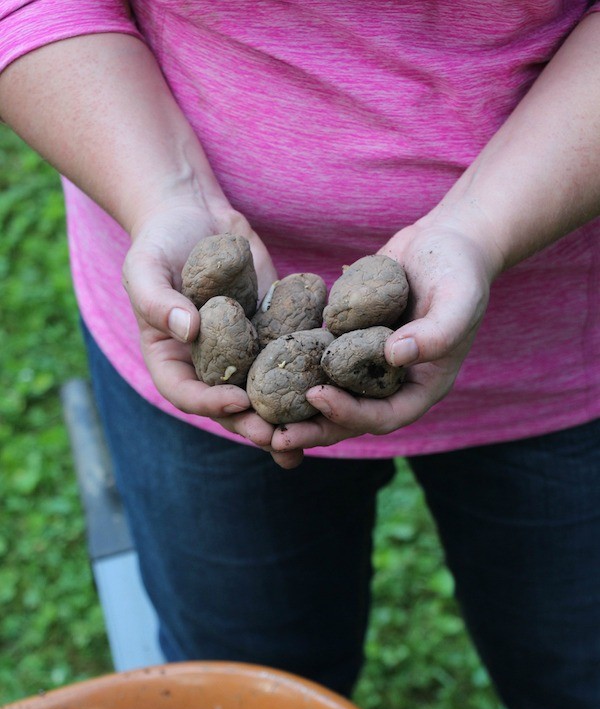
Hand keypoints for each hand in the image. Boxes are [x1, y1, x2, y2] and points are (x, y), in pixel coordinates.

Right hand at [122, 197, 304, 464]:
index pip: (185, 394)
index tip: (238, 402)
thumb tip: (189, 329)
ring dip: (287, 416)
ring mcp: (241, 353)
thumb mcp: (145, 267)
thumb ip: (158, 301)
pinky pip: (288, 359)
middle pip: (229, 406)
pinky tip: (337, 389)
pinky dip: (310, 377)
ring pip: (264, 392)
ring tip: (314, 432)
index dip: (210, 404)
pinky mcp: (270, 334)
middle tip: (281, 438)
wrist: (194, 216)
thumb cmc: (159, 241)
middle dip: (255, 424)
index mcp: (170, 359)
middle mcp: (206, 365)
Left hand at [270, 215, 502, 454]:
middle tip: (272, 433)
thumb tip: (393, 355)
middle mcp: (391, 384)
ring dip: (294, 408)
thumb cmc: (461, 270)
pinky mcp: (346, 343)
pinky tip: (257, 368)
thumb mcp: (459, 300)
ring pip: (328, 396)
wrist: (446, 241)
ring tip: (255, 412)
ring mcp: (366, 366)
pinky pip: (316, 362)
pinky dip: (291, 368)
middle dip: (311, 428)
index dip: (350, 414)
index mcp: (421, 387)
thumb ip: (436, 332)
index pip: (384, 417)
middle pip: (348, 419)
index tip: (318, 396)